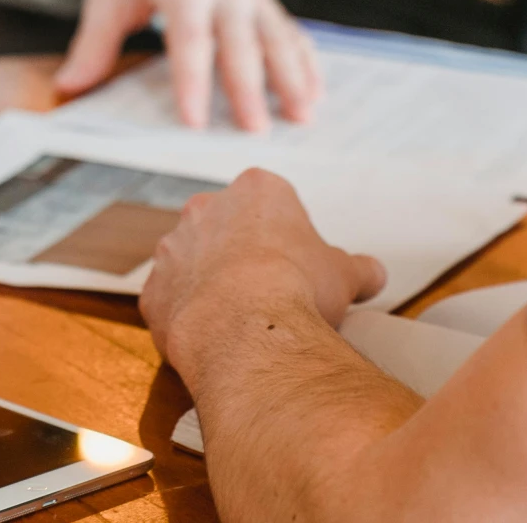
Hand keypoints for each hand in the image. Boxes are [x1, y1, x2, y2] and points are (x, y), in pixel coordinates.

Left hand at [55, 0, 321, 130]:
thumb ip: (94, 41)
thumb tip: (68, 86)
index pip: (189, 36)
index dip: (193, 79)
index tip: (195, 120)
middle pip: (239, 40)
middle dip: (250, 86)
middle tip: (256, 131)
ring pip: (276, 35)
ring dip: (292, 75)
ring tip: (303, 115)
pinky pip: (290, 29)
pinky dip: (305, 59)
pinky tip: (316, 91)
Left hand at [140, 169, 385, 368]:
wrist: (245, 329)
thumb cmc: (296, 289)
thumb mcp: (345, 275)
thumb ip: (360, 269)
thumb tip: (373, 274)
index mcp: (257, 190)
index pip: (273, 204)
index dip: (288, 237)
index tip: (298, 266)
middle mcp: (207, 208)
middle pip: (228, 228)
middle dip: (245, 255)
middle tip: (269, 291)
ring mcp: (173, 248)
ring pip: (194, 263)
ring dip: (212, 283)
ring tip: (239, 319)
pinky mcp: (153, 290)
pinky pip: (171, 300)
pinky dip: (188, 316)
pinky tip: (214, 337)